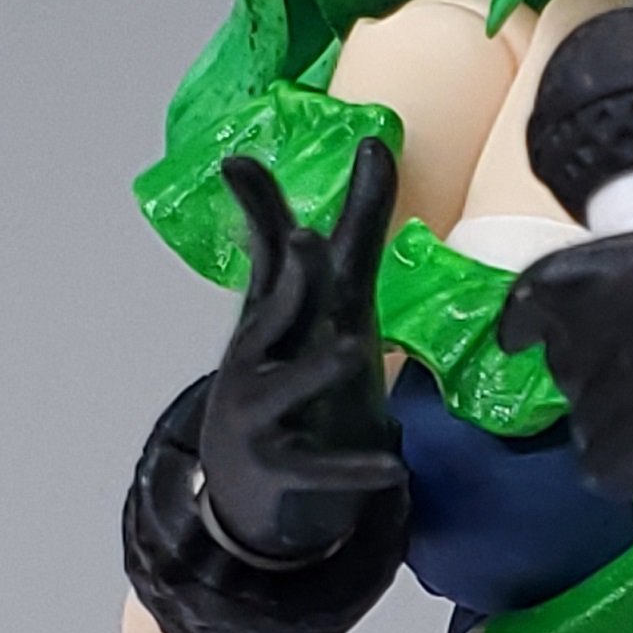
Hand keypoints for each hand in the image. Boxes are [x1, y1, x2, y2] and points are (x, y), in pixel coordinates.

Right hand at [199, 140, 402, 564]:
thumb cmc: (290, 377)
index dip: (258, 211)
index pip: (269, 256)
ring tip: (351, 348)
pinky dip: (354, 469)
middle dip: (289, 278)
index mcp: (273, 316)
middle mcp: (260, 356)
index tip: (236, 163)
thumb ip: (348, 231)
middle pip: (274, 311)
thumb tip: (372, 141)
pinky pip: (321, 469)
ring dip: (315, 369)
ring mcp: (265, 414)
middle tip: (305, 238)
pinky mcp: (284, 470)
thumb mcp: (321, 307)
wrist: (249, 491)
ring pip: (288, 387)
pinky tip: (396, 469)